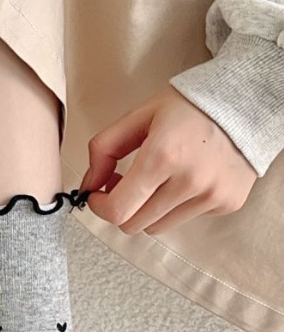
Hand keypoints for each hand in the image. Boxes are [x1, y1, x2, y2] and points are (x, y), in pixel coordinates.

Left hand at [79, 86, 257, 234]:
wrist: (245, 104)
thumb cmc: (187, 107)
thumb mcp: (139, 117)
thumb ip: (104, 149)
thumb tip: (87, 185)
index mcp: (162, 157)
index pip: (119, 210)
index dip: (100, 207)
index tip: (97, 196)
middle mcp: (189, 182)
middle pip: (134, 224)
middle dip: (120, 209)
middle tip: (124, 185)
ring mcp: (211, 196)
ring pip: (157, 226)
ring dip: (147, 209)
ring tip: (156, 181)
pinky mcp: (227, 204)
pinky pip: (185, 218)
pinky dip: (176, 206)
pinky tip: (186, 178)